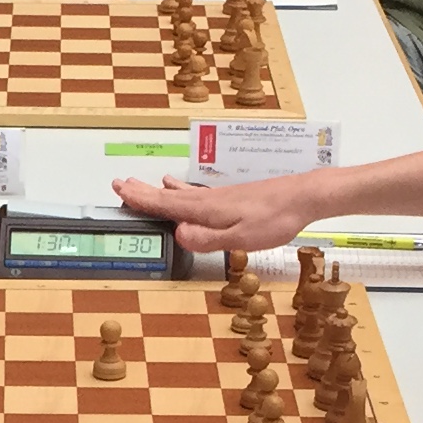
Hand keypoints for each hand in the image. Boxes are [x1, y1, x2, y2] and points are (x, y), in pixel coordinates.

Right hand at [110, 170, 319, 255]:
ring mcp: (219, 198)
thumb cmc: (275, 218)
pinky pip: (195, 194)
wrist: (302, 197)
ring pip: (181, 193)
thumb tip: (179, 234)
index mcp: (206, 209)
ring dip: (160, 190)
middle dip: (144, 191)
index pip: (165, 204)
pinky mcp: (231, 199)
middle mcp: (208, 200)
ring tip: (145, 184)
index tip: (120, 190)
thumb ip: (209, 238)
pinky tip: (183, 188)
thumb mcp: (241, 237)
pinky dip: (181, 190)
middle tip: (121, 184)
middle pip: (168, 195)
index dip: (141, 198)